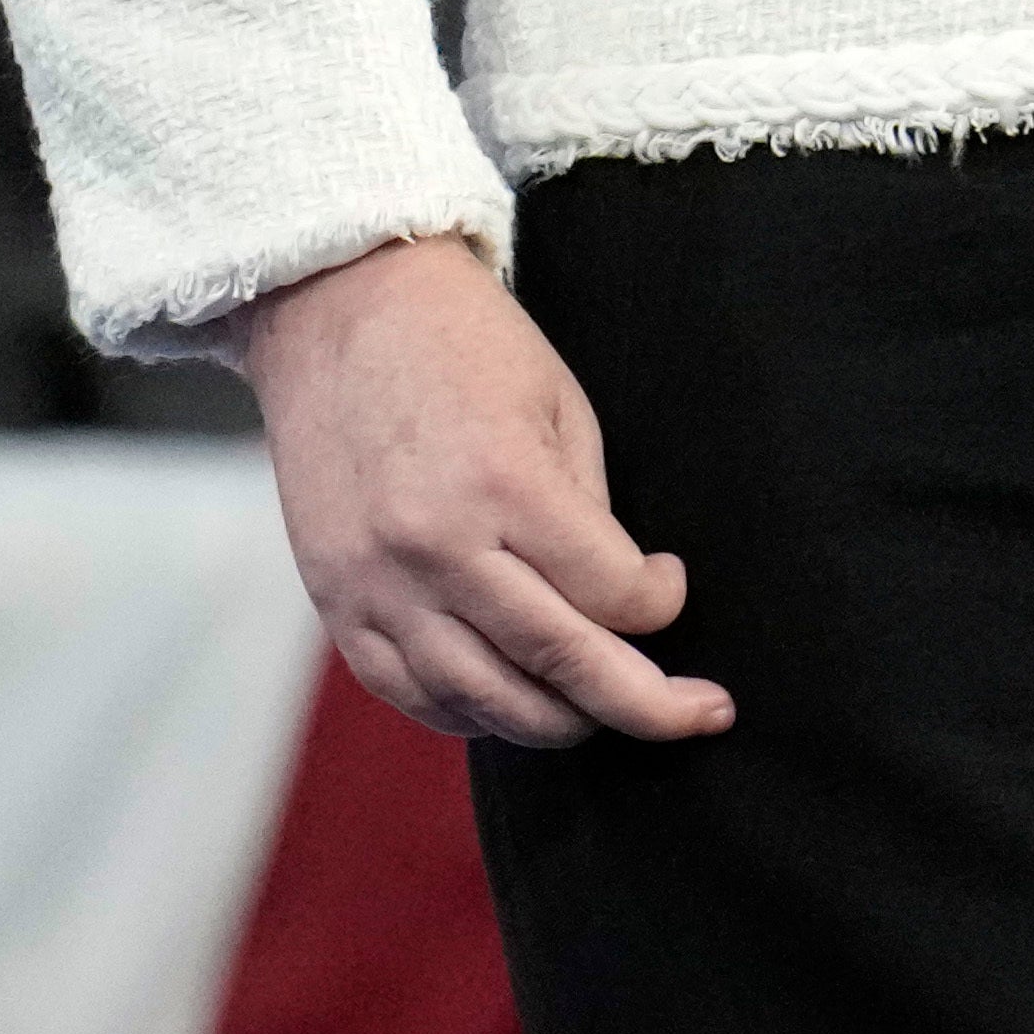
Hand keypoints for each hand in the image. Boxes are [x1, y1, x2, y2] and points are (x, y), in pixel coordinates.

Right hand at [246, 236, 732, 746]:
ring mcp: (376, 586)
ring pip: (484, 700)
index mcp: (504, 486)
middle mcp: (435, 548)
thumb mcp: (557, 407)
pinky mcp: (337, 605)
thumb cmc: (464, 347)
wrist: (337, 311)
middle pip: (558, 666)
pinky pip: (412, 693)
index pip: (611, 594)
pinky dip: (473, 714)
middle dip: (642, 705)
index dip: (661, 608)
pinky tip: (518, 705)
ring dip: (559, 723)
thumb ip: (588, 513)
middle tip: (696, 715)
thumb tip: (625, 602)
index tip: (674, 590)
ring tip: (607, 714)